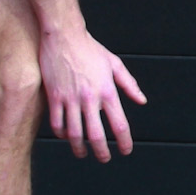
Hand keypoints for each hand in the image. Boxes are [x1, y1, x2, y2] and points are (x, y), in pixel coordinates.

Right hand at [37, 27, 146, 160]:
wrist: (63, 36)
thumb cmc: (90, 49)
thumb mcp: (114, 64)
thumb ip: (129, 85)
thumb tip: (142, 101)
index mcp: (108, 91)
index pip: (119, 124)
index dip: (124, 142)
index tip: (125, 151)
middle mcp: (89, 98)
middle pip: (96, 135)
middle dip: (102, 152)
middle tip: (104, 159)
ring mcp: (70, 98)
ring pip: (74, 134)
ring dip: (79, 148)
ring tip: (83, 154)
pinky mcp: (53, 96)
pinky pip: (57, 123)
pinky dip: (62, 134)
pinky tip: (67, 137)